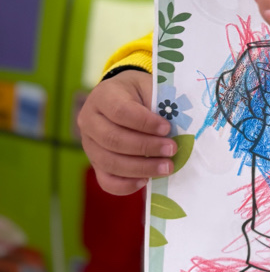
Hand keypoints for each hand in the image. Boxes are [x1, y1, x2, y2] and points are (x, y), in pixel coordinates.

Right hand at [78, 70, 176, 195]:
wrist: (122, 98)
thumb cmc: (139, 93)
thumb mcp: (149, 87)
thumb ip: (159, 103)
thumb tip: (178, 125)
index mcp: (103, 96)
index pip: (120, 111)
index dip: (144, 122)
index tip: (167, 128)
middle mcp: (89, 120)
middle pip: (113, 139)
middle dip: (146, 147)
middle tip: (172, 149)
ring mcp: (89, 144)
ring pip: (110, 162)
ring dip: (141, 168)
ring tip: (166, 167)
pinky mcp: (95, 163)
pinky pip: (106, 180)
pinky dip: (126, 185)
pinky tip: (146, 180)